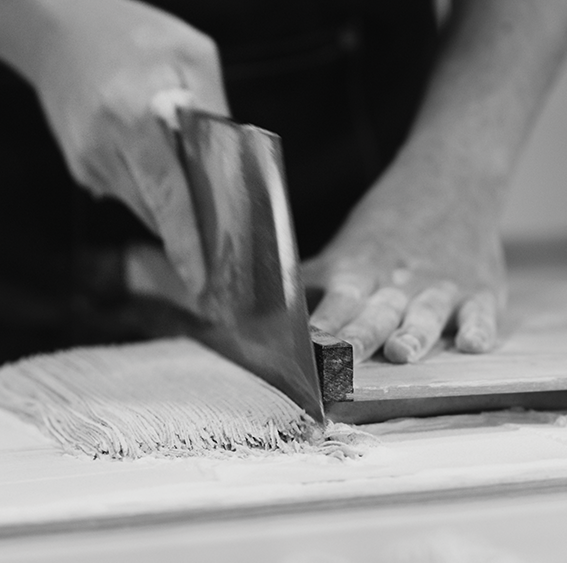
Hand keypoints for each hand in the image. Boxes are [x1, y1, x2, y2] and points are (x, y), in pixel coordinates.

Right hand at [32, 0, 228, 294]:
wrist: (58, 26)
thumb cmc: (135, 34)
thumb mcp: (191, 56)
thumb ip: (214, 112)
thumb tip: (234, 166)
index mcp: (133, 116)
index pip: (169, 196)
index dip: (188, 243)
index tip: (204, 280)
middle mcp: (105, 147)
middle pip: (160, 212)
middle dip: (193, 239)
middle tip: (225, 265)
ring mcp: (89, 161)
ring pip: (146, 209)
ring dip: (176, 216)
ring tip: (207, 225)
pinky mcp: (82, 166)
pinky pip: (130, 194)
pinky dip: (155, 195)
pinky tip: (168, 179)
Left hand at [304, 163, 506, 364]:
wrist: (451, 180)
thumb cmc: (388, 227)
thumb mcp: (347, 249)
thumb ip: (315, 284)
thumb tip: (266, 317)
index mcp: (360, 273)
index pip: (337, 303)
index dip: (322, 325)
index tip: (306, 348)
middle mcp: (398, 284)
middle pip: (376, 313)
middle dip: (359, 336)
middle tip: (344, 356)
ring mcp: (441, 288)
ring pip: (426, 314)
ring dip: (414, 333)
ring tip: (401, 352)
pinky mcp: (479, 291)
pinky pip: (480, 312)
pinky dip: (478, 327)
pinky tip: (473, 344)